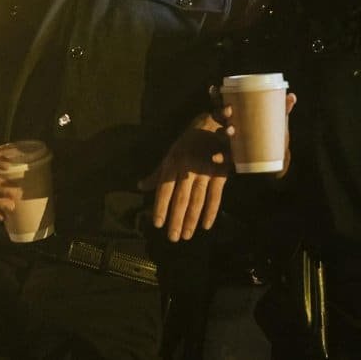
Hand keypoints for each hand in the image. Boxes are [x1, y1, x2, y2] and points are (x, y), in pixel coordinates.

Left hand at [141, 113, 230, 241]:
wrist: (214, 122)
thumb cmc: (190, 139)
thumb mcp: (171, 153)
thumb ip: (158, 172)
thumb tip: (141, 186)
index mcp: (173, 162)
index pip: (165, 189)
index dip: (161, 207)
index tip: (157, 224)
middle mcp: (188, 168)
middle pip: (181, 198)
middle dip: (176, 219)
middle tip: (172, 238)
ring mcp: (205, 172)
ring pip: (197, 200)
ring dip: (191, 219)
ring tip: (185, 235)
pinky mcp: (220, 174)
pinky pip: (215, 196)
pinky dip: (211, 212)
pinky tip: (206, 226)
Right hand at [211, 87, 296, 179]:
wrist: (273, 158)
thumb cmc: (272, 133)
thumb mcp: (277, 120)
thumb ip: (283, 109)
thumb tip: (292, 96)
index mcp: (237, 114)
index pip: (222, 102)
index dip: (216, 95)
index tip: (215, 88)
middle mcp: (229, 126)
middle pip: (219, 116)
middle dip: (221, 112)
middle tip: (229, 110)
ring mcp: (230, 141)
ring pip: (220, 135)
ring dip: (221, 132)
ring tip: (228, 131)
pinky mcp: (232, 156)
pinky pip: (223, 156)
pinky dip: (219, 157)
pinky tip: (215, 157)